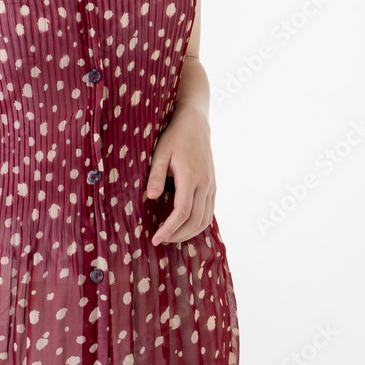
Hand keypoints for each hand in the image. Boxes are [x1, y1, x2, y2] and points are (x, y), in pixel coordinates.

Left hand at [146, 106, 215, 243]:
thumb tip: (150, 197)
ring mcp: (211, 186)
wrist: (195, 125)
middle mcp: (205, 184)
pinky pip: (209, 212)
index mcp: (190, 177)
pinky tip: (185, 227)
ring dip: (189, 232)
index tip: (156, 238)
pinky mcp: (213, 186)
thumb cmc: (174, 138)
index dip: (169, 228)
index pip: (182, 212)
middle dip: (178, 235)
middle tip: (160, 240)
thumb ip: (156, 175)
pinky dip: (198, 224)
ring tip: (171, 236)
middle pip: (195, 220)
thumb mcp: (160, 153)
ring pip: (205, 219)